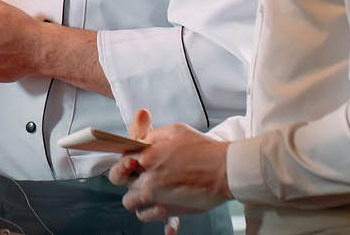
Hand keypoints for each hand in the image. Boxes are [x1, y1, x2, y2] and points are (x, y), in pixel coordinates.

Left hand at [109, 110, 230, 230]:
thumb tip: (138, 141)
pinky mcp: (170, 211)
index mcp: (147, 157)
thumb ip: (151, 135)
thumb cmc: (204, 149)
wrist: (228, 170)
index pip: (122, 160)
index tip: (133, 161)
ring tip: (149, 192)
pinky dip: (154, 216)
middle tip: (140, 175)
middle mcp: (148, 180)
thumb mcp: (175, 131)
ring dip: (137, 198)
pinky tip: (161, 215)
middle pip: (123, 182)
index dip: (127, 160)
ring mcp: (158, 198)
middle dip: (129, 177)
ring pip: (131, 203)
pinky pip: (151, 218)